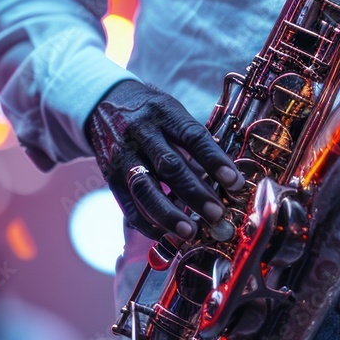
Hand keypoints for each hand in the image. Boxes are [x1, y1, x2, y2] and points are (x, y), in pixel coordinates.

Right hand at [84, 80, 244, 241]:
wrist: (103, 104)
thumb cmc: (152, 113)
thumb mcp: (173, 113)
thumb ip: (195, 143)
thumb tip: (226, 179)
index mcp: (165, 113)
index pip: (194, 138)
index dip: (216, 162)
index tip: (236, 183)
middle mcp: (141, 133)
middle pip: (170, 166)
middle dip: (196, 194)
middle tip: (218, 215)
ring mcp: (123, 155)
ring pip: (146, 188)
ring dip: (169, 214)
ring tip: (191, 233)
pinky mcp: (110, 176)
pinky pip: (128, 205)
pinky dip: (148, 223)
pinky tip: (167, 236)